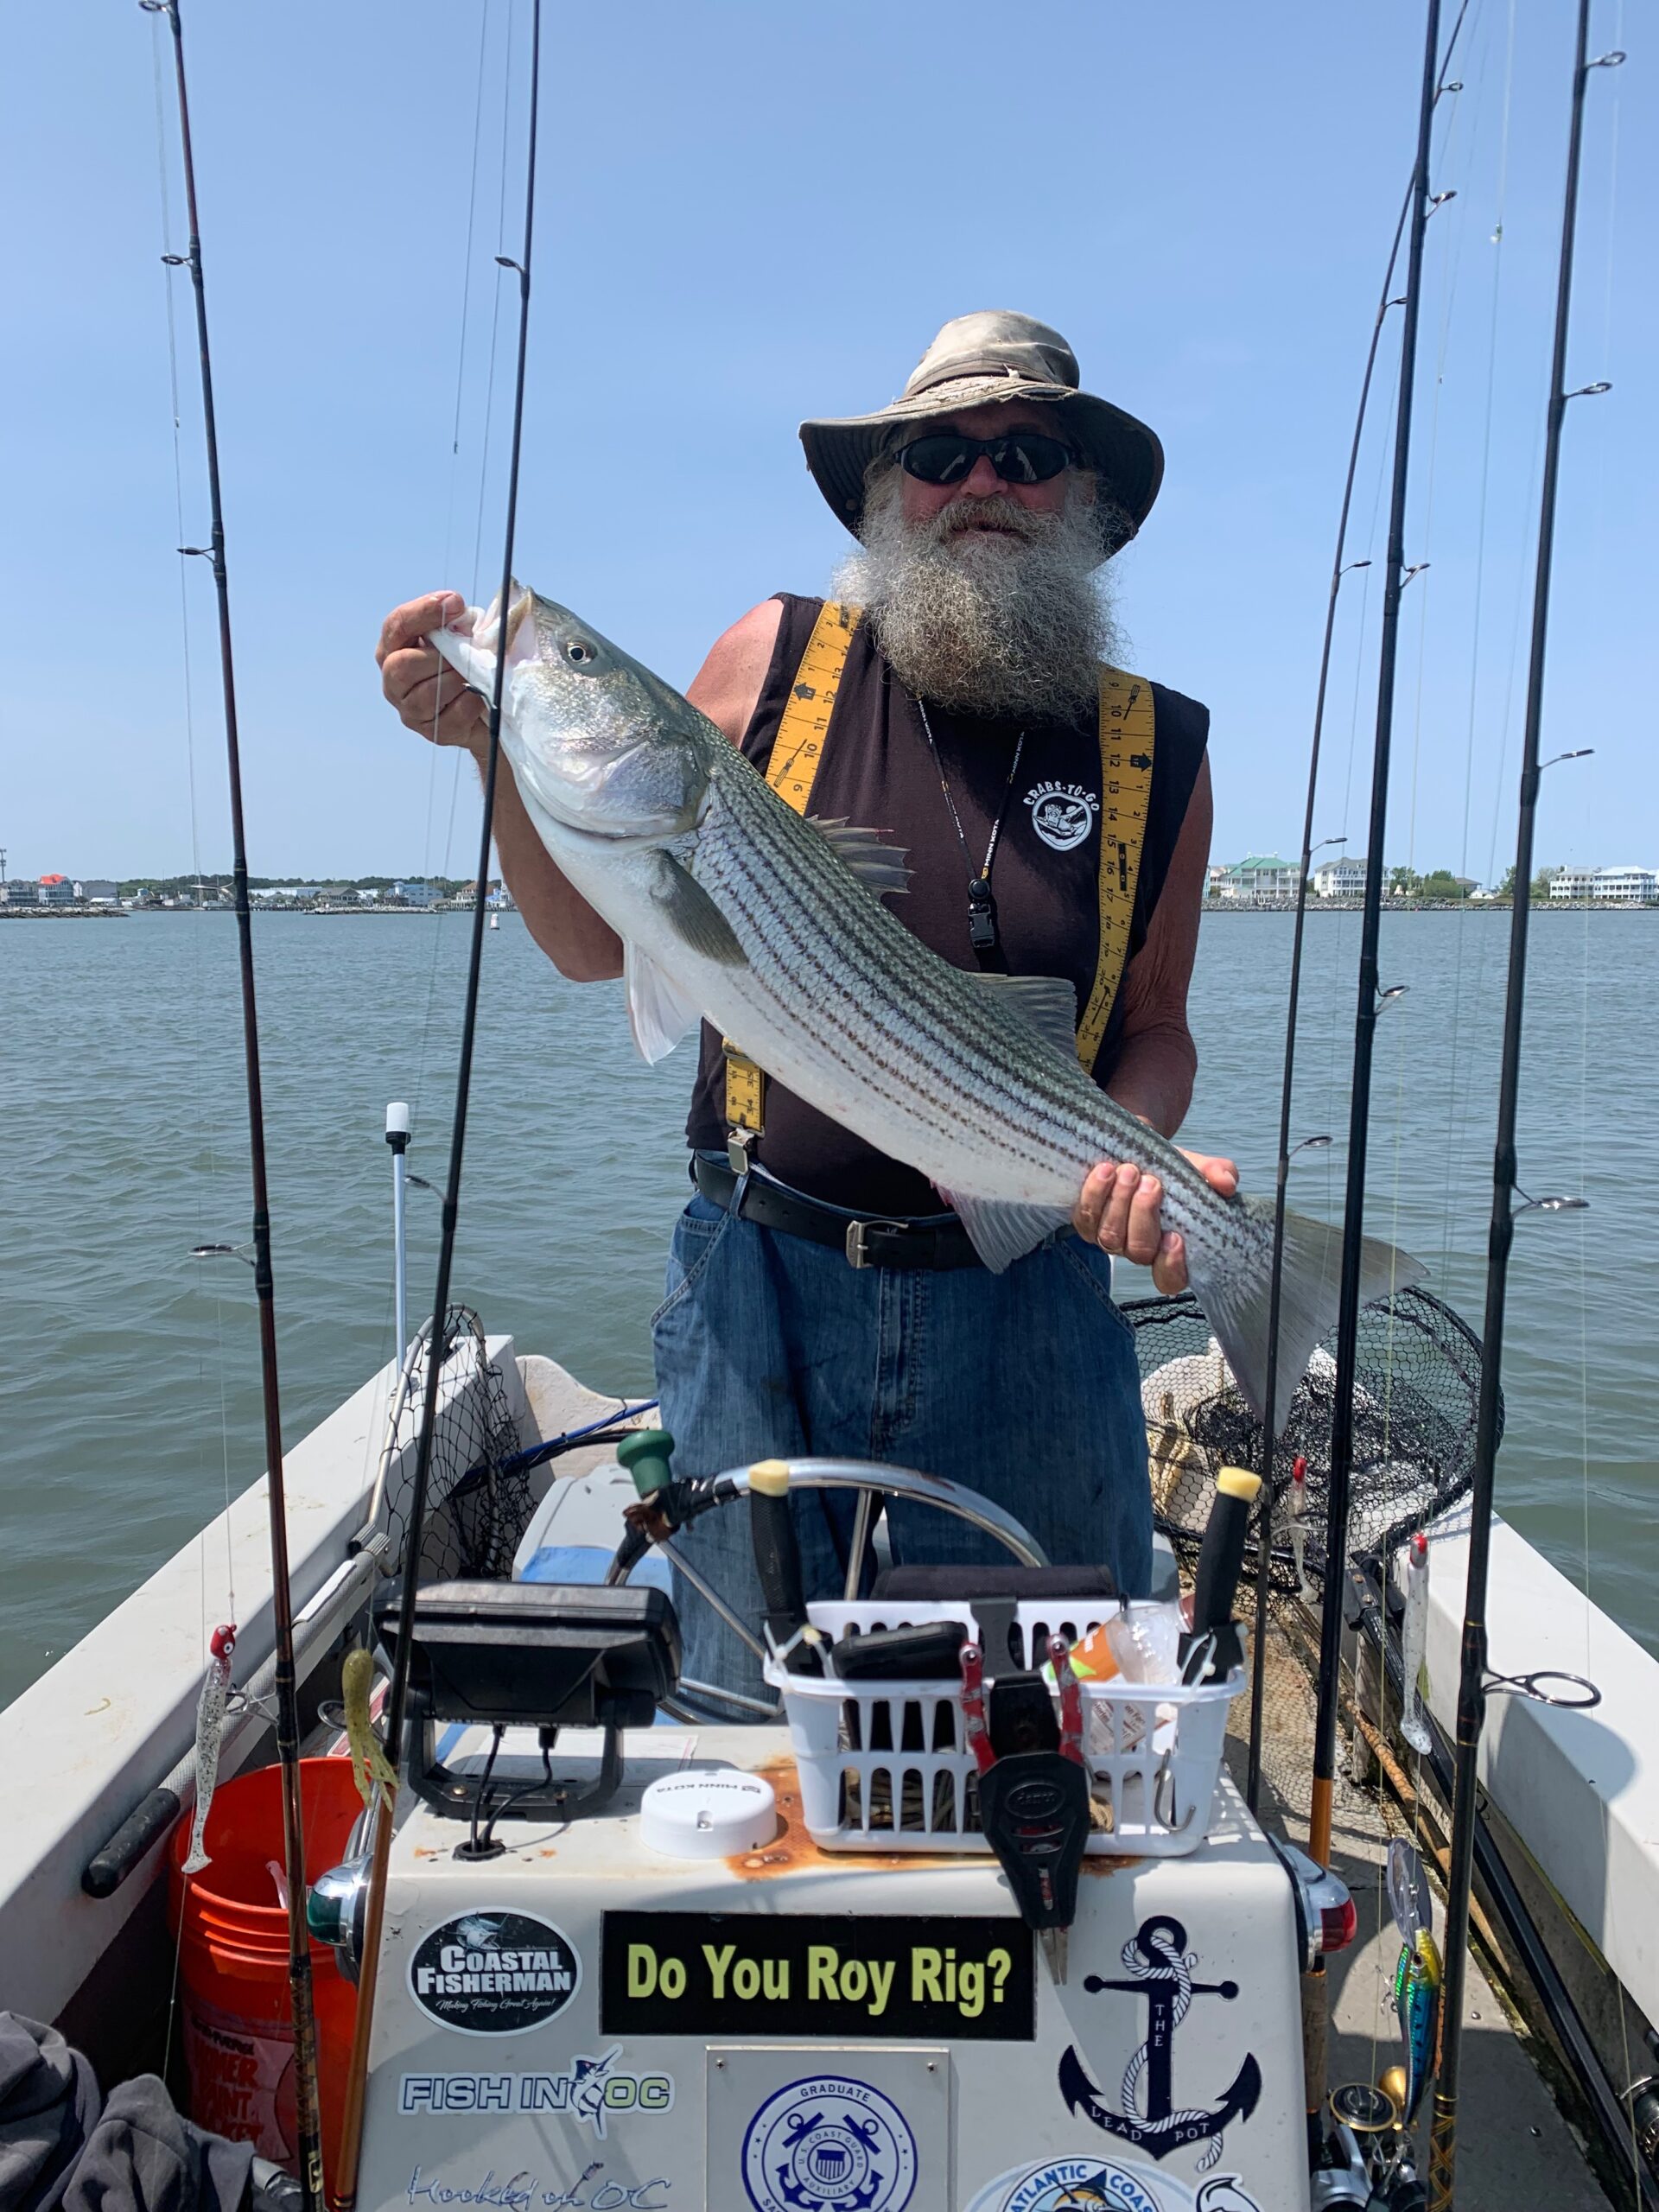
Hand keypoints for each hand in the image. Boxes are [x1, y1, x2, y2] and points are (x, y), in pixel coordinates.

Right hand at [377, 590, 486, 751]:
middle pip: (402, 666)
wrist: (491, 707)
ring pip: (426, 694)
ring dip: (457, 679)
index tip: (455, 602)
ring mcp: (410, 709)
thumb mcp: (464, 636)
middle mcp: (393, 680)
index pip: (397, 625)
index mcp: (394, 648)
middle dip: (438, 657)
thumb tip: (457, 608)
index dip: (424, 612)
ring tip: (473, 673)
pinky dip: (471, 701)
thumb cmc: (470, 663)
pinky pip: (451, 715)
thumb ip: (457, 621)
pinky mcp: (433, 732)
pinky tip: (480, 695)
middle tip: (465, 652)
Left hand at [1073, 1150, 1238, 1293]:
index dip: (1172, 1266)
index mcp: (1170, 1248)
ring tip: (1129, 1170)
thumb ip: (1217, 1173)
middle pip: (1138, 1251)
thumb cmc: (1170, 1168)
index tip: (1176, 1236)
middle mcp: (1139, 1249)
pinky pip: (1084, 1218)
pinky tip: (1105, 1170)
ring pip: (1109, 1236)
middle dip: (1143, 1216)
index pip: (1170, 1279)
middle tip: (1151, 1182)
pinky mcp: (1086, 1222)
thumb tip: (1226, 1183)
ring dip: (1119, 1202)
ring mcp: (1111, 1237)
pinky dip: (1094, 1193)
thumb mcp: (1197, 1167)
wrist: (1136, 1147)